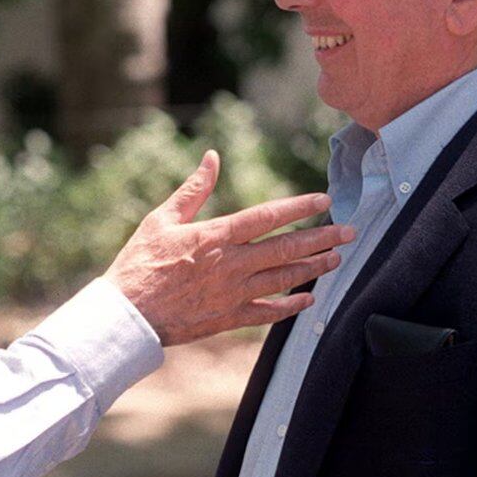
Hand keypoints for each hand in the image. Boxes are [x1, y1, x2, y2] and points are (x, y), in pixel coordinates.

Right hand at [104, 150, 354, 345]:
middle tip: (350, 232)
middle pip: (286, 248)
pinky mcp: (228, 318)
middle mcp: (231, 264)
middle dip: (322, 238)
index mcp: (216, 236)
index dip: (299, 207)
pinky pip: (268, 313)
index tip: (324, 201)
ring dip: (314, 268)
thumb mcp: (162, 219)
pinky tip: (308, 300)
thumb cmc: (139, 263)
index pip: (267, 217)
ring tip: (336, 259)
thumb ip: (193, 190)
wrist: (127, 315)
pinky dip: (291, 306)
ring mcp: (232, 294)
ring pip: (283, 279)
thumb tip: (211, 157)